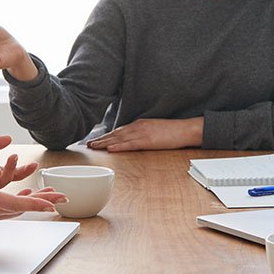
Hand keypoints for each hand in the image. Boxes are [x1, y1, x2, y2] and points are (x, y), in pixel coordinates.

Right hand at [0, 163, 66, 230]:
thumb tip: (0, 171)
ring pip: (13, 211)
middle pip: (20, 208)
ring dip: (30, 204)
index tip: (54, 203)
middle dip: (41, 202)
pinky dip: (16, 205)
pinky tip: (22, 199)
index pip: (18, 202)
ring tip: (47, 197)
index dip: (38, 202)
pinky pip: (3, 212)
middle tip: (60, 197)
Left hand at [87, 117, 203, 151]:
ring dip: (105, 143)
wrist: (185, 129)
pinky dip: (119, 146)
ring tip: (93, 147)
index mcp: (139, 124)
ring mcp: (142, 133)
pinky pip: (130, 144)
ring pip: (119, 138)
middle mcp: (138, 127)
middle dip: (101, 139)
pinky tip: (110, 149)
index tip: (96, 139)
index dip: (106, 135)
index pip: (119, 130)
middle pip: (115, 134)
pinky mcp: (148, 140)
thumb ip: (142, 133)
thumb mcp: (154, 130)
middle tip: (88, 144)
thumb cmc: (172, 132)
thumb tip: (132, 140)